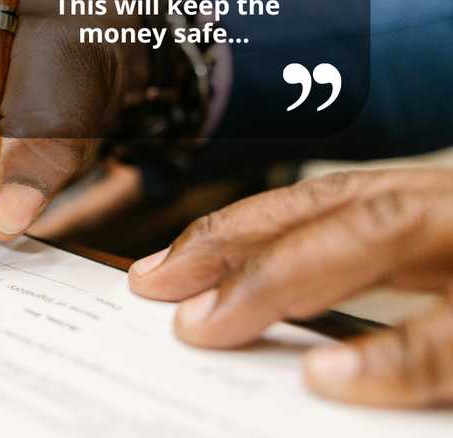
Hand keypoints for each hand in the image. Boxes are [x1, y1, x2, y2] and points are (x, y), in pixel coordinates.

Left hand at [129, 168, 452, 407]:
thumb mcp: (450, 281)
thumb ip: (385, 291)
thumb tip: (294, 347)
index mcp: (436, 209)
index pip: (324, 205)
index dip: (237, 230)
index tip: (159, 271)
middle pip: (340, 210)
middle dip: (239, 244)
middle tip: (158, 288)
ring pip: (385, 232)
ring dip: (288, 276)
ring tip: (210, 324)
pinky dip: (392, 356)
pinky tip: (326, 377)